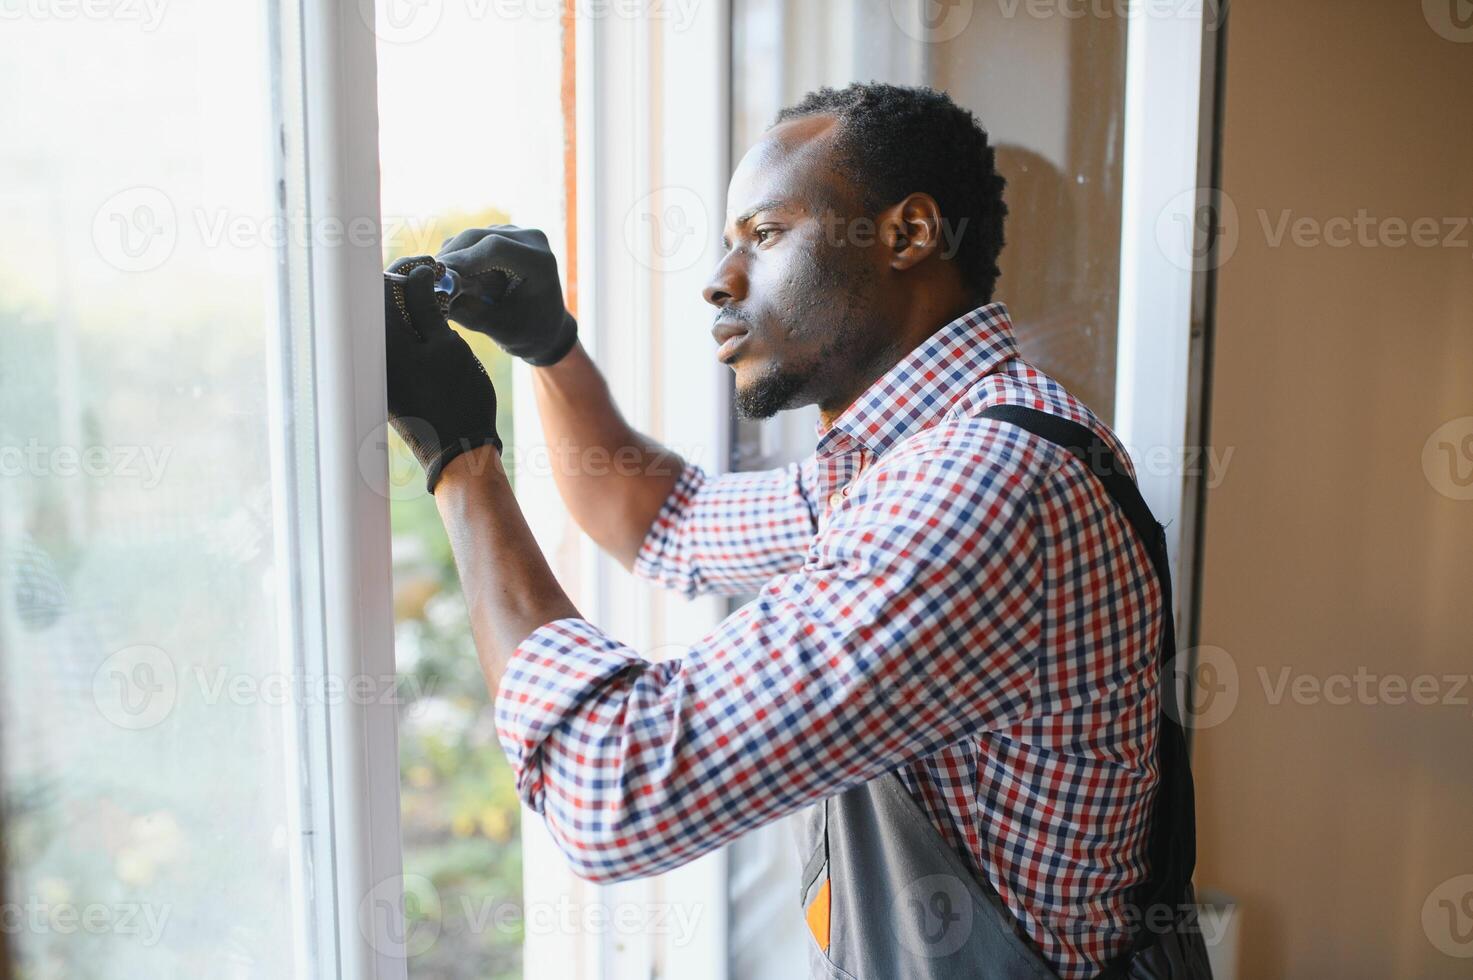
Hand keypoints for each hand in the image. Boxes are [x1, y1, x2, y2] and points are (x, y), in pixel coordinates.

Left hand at [384, 256, 501, 492]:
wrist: (458, 451)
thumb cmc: (459, 398)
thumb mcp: (448, 345)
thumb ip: (426, 306)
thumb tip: (416, 274)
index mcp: (382, 344)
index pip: (379, 289)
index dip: (404, 271)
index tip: (429, 267)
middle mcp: (370, 357)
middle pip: (377, 306)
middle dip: (405, 288)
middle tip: (435, 283)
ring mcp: (375, 373)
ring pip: (384, 325)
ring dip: (407, 309)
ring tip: (437, 304)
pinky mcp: (384, 384)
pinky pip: (389, 345)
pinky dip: (407, 331)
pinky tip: (430, 330)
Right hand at [436, 225, 577, 366]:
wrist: (546, 326)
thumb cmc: (527, 332)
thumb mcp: (498, 329)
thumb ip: (468, 311)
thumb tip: (432, 292)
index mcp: (540, 262)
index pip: (496, 248)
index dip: (462, 260)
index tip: (436, 277)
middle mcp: (531, 239)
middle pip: (478, 237)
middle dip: (450, 259)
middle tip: (426, 281)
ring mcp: (517, 232)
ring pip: (470, 238)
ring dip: (453, 259)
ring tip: (446, 287)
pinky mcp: (503, 233)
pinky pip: (472, 241)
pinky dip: (459, 258)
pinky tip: (456, 280)